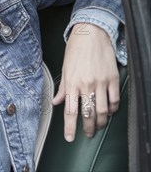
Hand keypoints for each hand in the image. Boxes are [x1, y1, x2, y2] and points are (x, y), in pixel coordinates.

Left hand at [52, 23, 119, 141]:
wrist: (91, 34)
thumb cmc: (75, 50)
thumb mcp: (64, 68)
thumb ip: (62, 88)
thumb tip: (56, 102)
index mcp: (71, 83)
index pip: (69, 111)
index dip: (70, 127)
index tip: (70, 138)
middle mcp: (86, 85)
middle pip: (88, 114)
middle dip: (88, 128)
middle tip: (88, 134)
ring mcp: (100, 82)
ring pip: (103, 111)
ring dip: (101, 122)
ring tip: (98, 126)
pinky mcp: (112, 78)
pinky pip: (114, 100)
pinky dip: (112, 109)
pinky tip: (109, 111)